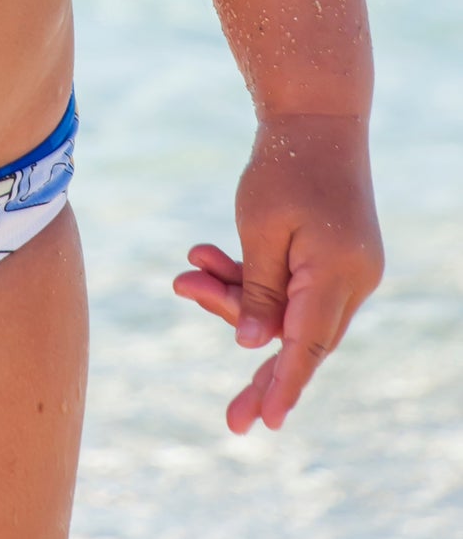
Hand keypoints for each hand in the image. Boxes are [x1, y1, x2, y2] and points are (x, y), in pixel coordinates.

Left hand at [172, 113, 382, 433]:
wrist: (316, 116)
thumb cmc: (284, 166)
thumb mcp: (260, 228)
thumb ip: (259, 292)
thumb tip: (255, 347)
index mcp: (337, 273)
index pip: (308, 345)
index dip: (284, 386)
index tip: (265, 422)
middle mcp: (353, 279)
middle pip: (300, 338)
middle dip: (254, 359)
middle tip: (230, 416)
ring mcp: (348, 270)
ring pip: (291, 311)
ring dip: (236, 300)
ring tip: (185, 274)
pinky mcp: (334, 258)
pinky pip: (293, 287)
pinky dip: (252, 280)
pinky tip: (207, 256)